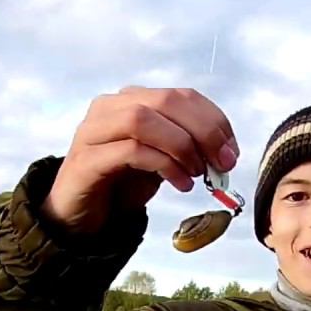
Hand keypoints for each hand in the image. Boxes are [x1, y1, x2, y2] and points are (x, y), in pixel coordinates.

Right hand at [43, 86, 239, 235]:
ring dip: (180, 146)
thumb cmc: (121, 184)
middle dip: (203, 131)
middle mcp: (110, 107)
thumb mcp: (163, 161)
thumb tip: (224, 154)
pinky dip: (163, 165)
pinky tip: (180, 184)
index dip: (213, 120)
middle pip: (165, 101)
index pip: (181, 95)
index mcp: (132, 100)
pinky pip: (130, 150)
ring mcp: (94, 131)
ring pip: (143, 119)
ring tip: (197, 174)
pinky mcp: (86, 160)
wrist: (79, 215)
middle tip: (221, 163)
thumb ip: (188, 150)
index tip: (231, 152)